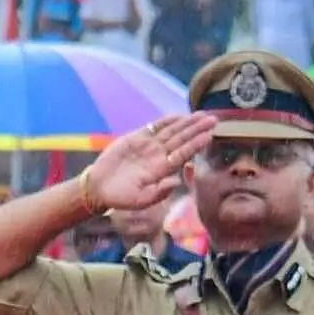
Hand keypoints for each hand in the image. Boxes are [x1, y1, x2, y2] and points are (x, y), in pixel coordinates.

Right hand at [79, 112, 215, 216]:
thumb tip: (176, 182)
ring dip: (186, 123)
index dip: (196, 144)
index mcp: (162, 170)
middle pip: (182, 139)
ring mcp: (148, 146)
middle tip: (213, 119)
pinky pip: (154, 127)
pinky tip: (178, 116)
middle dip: (197, 129)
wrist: (99, 188)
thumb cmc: (121, 197)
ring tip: (201, 114)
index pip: (183, 154)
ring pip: (171, 132)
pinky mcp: (136, 139)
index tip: (209, 135)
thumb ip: (159, 192)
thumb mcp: (141, 200)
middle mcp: (159, 156)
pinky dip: (165, 121)